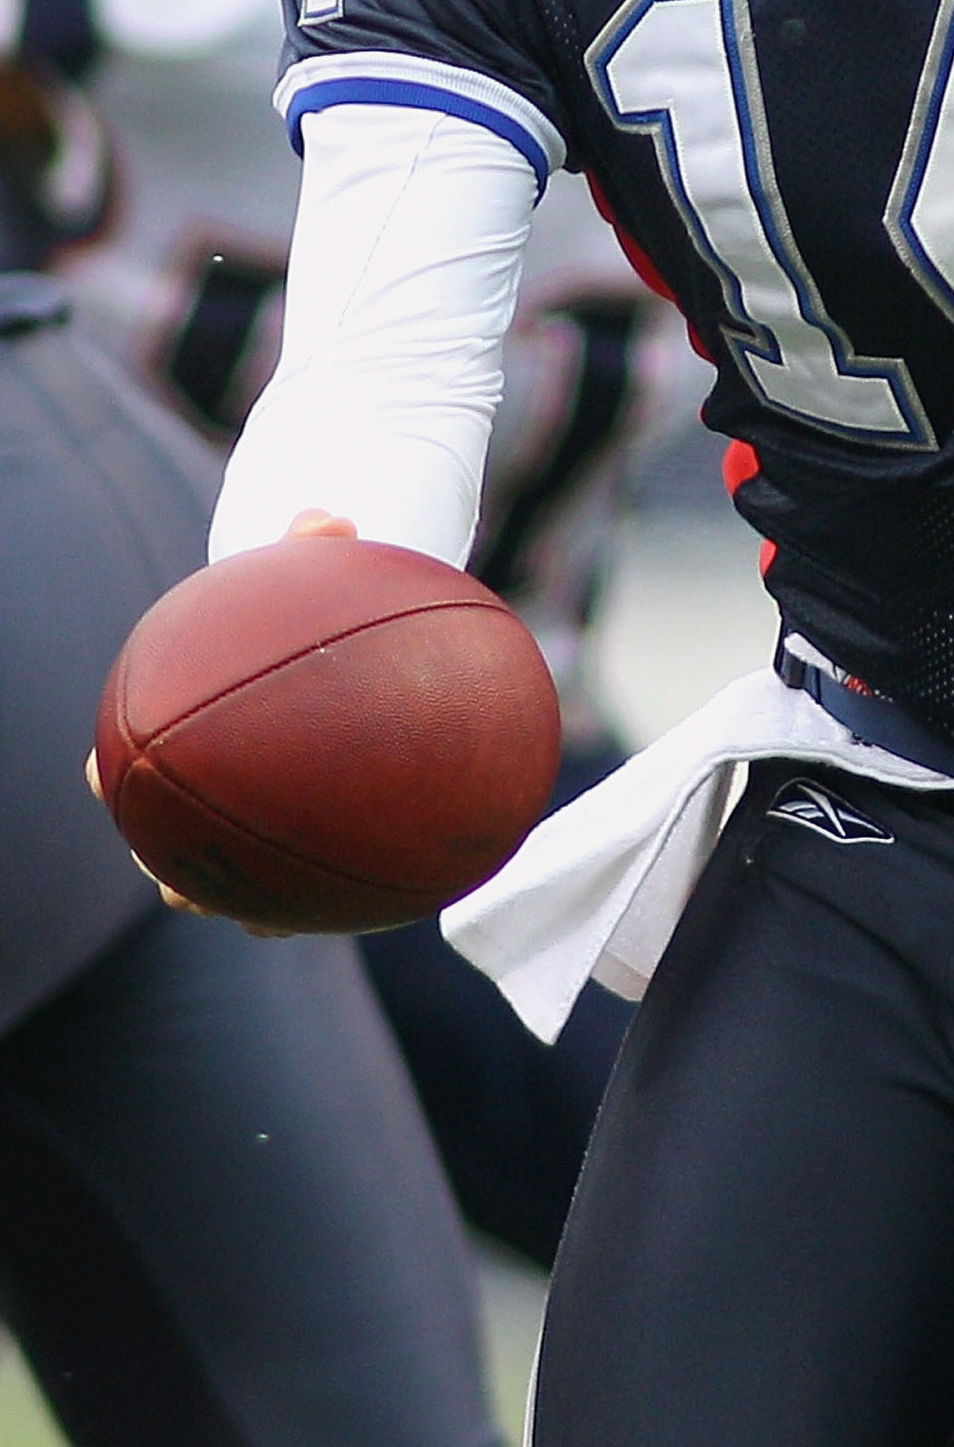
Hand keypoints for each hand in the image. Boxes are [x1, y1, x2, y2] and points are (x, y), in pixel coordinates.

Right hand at [79, 507, 354, 930]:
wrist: (337, 659)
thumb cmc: (303, 624)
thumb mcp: (306, 582)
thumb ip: (311, 551)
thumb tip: (329, 521)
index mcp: (182, 733)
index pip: (118, 764)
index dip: (108, 773)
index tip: (102, 774)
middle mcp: (206, 790)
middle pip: (162, 843)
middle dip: (168, 866)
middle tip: (173, 883)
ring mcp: (248, 827)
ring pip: (229, 886)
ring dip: (242, 906)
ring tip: (265, 925)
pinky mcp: (301, 850)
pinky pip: (302, 888)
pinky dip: (317, 899)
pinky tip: (358, 902)